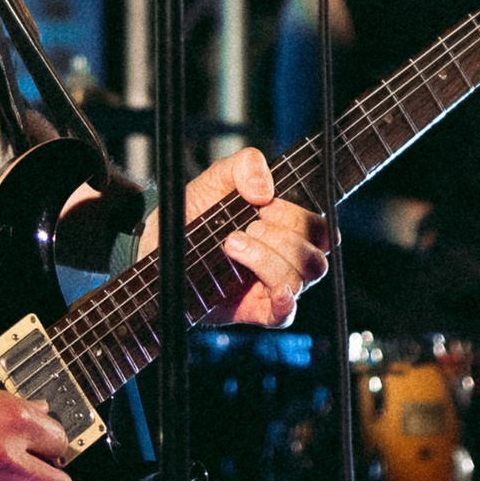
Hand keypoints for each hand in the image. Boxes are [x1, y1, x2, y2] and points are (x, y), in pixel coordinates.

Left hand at [138, 145, 331, 328]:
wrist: (160, 243)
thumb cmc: (194, 212)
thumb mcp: (216, 178)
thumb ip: (244, 165)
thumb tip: (264, 190)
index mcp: (286, 228)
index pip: (320, 229)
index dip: (296, 217)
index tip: (263, 207)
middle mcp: (286, 258)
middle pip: (315, 258)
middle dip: (282, 238)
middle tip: (246, 227)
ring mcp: (271, 285)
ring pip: (299, 281)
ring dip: (267, 260)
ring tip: (232, 244)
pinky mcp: (255, 309)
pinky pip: (284, 314)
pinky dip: (284, 303)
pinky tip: (273, 291)